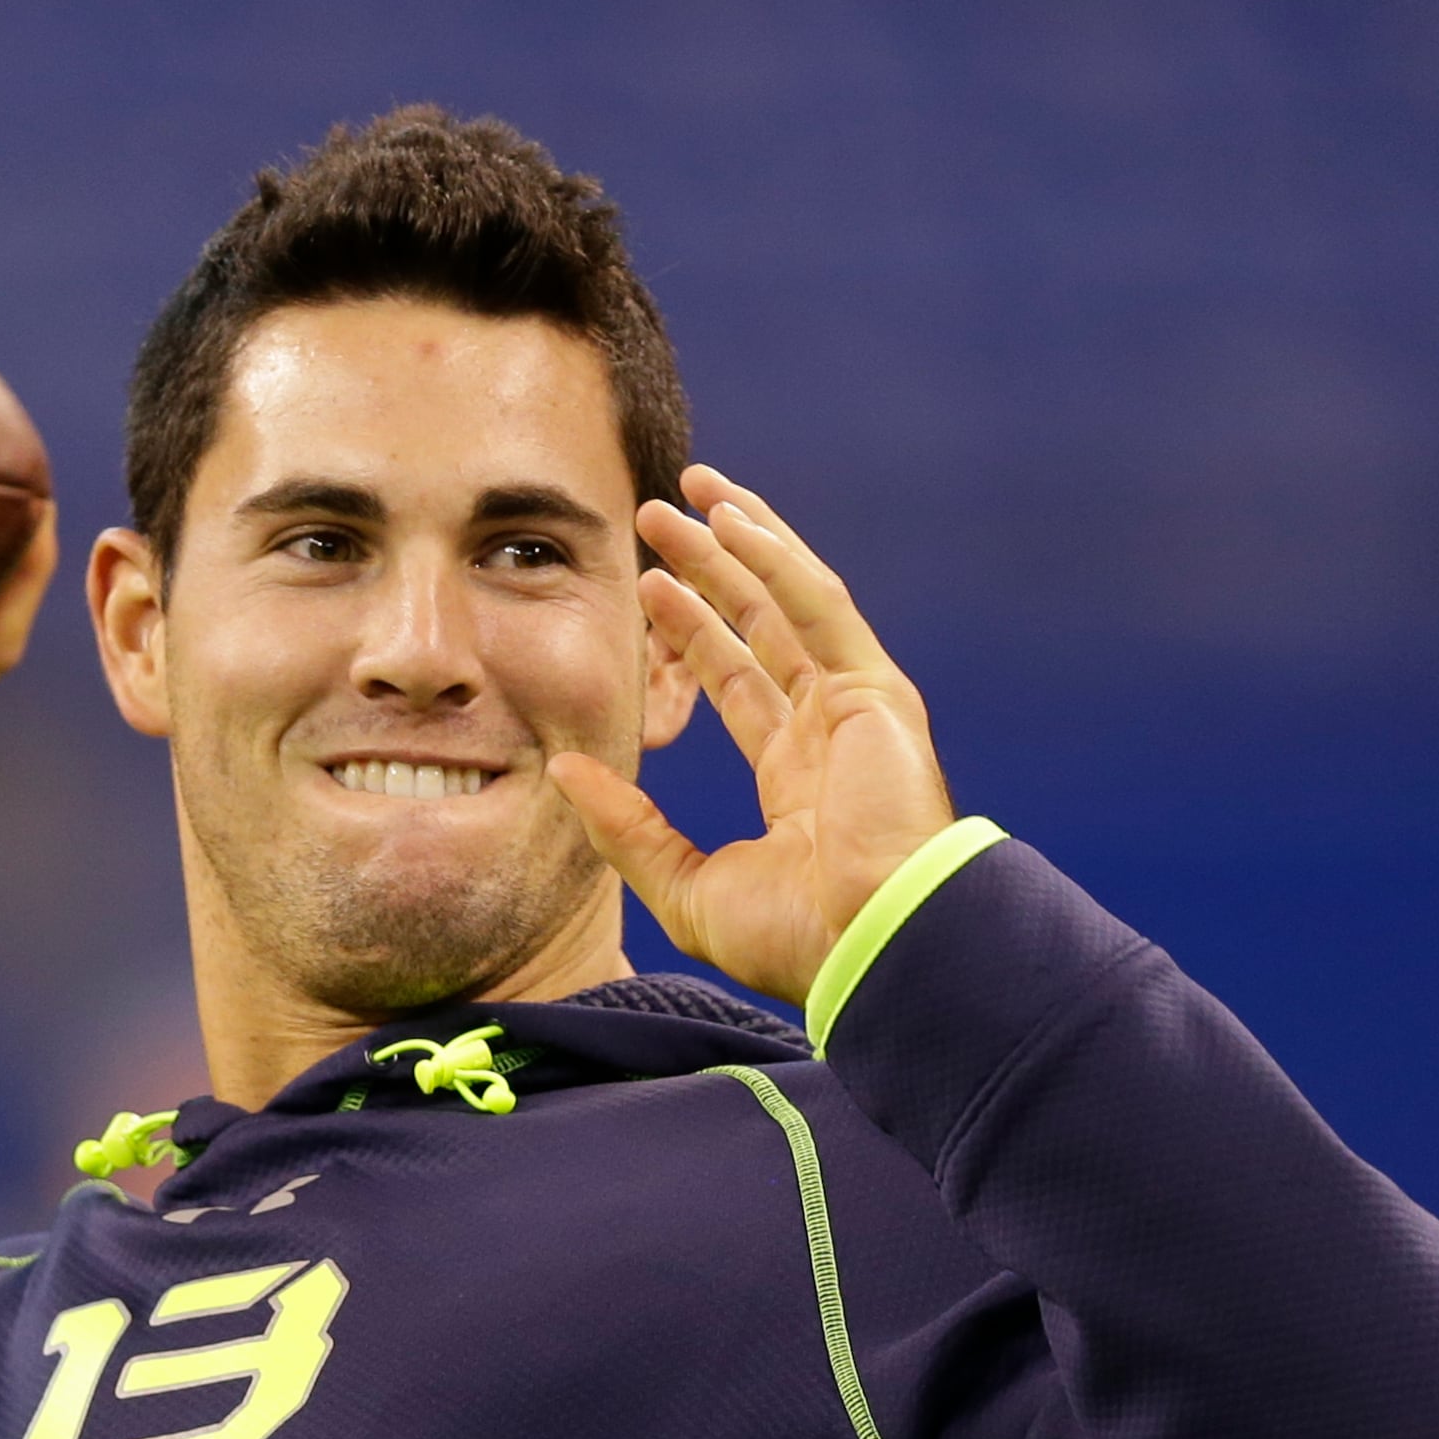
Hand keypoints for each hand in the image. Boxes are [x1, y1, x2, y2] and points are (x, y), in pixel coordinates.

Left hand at [551, 467, 955, 1006]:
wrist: (876, 946)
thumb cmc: (799, 940)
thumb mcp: (685, 888)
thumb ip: (626, 827)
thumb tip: (562, 772)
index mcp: (797, 783)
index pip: (737, 684)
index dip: (691, 633)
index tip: (646, 588)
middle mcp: (829, 735)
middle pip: (759, 629)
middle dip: (708, 571)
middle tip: (654, 521)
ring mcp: (856, 708)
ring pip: (788, 601)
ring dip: (739, 544)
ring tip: (686, 492)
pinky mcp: (876, 691)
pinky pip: (819, 606)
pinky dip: (778, 557)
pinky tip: (734, 518)